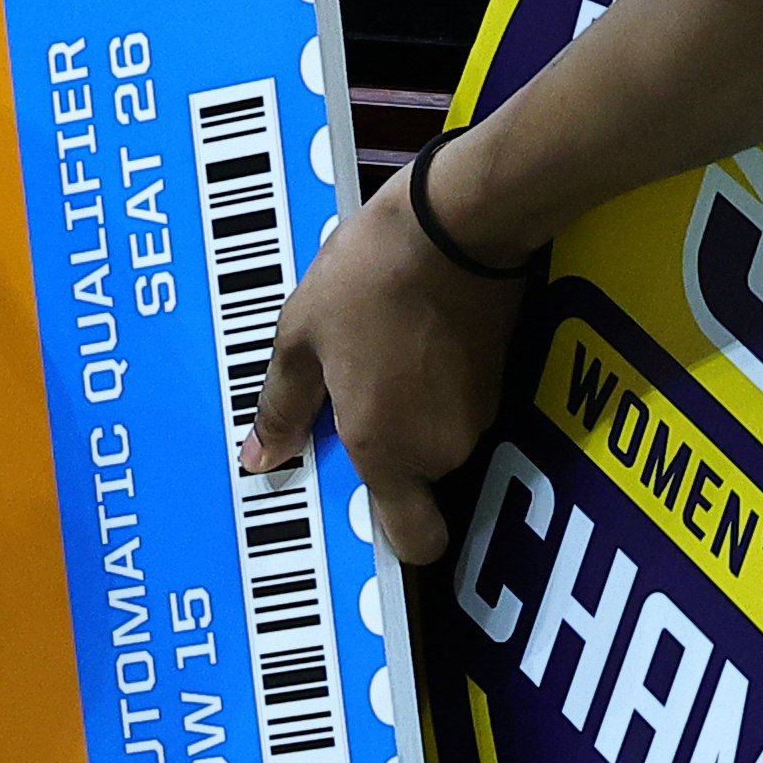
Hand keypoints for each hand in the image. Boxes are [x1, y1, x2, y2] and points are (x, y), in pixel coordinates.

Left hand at [239, 160, 535, 563]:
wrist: (457, 219)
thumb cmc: (370, 275)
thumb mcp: (301, 337)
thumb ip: (281, 409)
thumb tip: (260, 461)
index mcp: (385, 449)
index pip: (414, 543)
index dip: (392, 536)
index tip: (358, 504)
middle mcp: (440, 446)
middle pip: (416, 485)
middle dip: (385, 452)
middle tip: (349, 397)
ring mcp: (478, 414)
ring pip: (436, 442)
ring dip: (407, 414)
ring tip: (375, 355)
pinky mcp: (502, 379)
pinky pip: (455, 406)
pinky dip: (433, 386)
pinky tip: (408, 340)